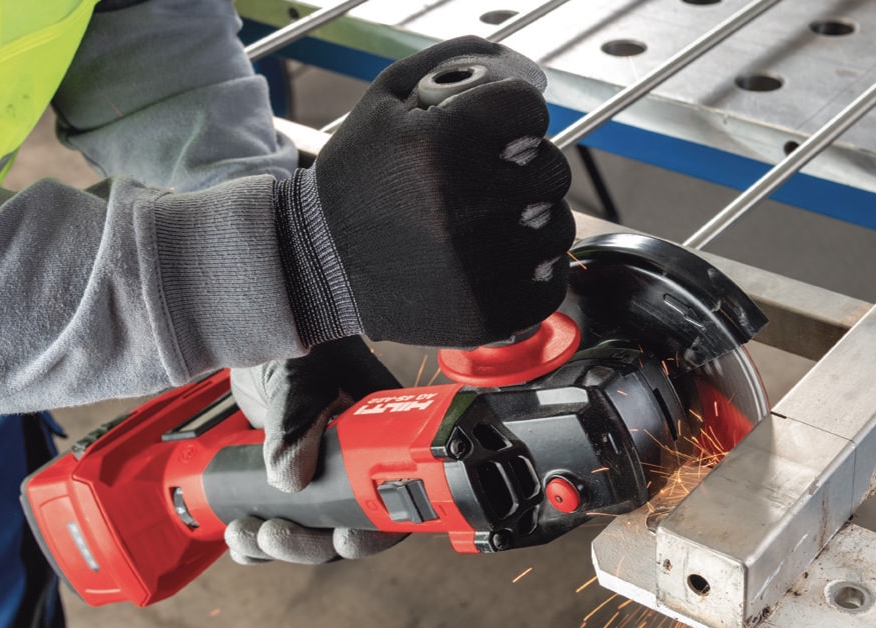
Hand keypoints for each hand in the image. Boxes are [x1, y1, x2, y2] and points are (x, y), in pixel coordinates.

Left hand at [225, 338, 407, 564]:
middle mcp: (356, 453)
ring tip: (246, 535)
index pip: (397, 492)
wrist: (246, 319)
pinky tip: (238, 536)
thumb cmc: (291, 327)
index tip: (346, 538)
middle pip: (349, 521)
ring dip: (279, 543)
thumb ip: (296, 419)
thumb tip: (290, 479)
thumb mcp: (298, 372)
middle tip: (277, 536)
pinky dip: (259, 535)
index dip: (378, 526)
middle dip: (312, 541)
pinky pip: (280, 515)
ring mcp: (319, 464)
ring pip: (311, 526)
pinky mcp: (284, 469)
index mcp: (382, 427)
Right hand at [273, 36, 573, 348]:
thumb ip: (454, 64)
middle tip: (488, 177)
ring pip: (558, 227)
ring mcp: (480, 267)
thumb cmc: (356, 179)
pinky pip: (550, 284)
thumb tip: (522, 68)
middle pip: (552, 168)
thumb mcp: (385, 101)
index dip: (511, 114)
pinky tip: (499, 260)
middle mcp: (466, 206)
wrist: (317, 263)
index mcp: (441, 145)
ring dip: (533, 219)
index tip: (492, 130)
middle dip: (525, 165)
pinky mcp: (486, 314)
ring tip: (490, 221)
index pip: (529, 110)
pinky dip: (533, 271)